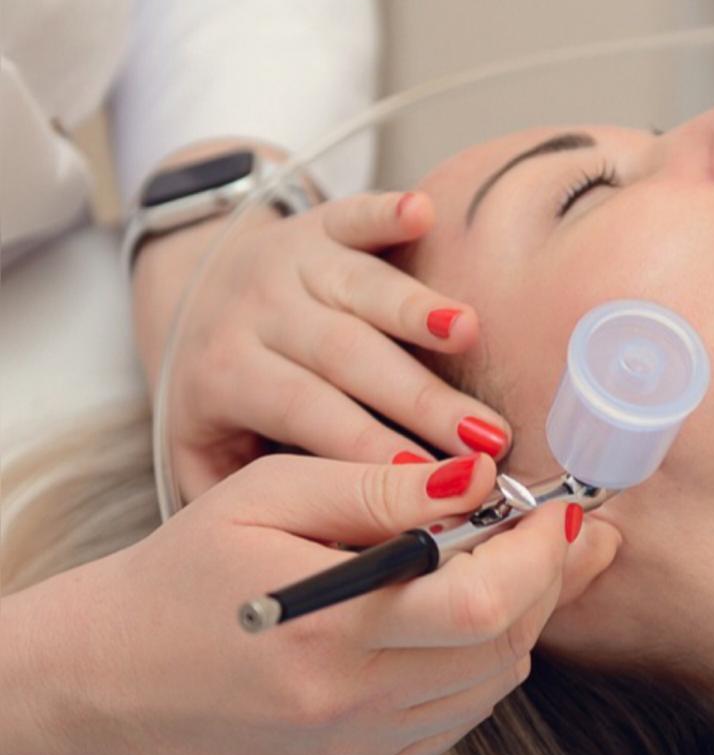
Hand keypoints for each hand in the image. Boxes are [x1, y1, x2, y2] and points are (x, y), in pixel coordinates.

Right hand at [67, 454, 617, 754]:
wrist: (113, 676)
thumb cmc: (186, 570)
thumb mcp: (271, 496)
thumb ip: (380, 487)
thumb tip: (479, 481)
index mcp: (331, 631)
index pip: (482, 602)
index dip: (541, 554)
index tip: (560, 509)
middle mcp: (352, 705)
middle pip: (503, 647)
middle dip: (549, 580)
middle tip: (563, 531)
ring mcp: (356, 750)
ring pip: (490, 687)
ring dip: (522, 621)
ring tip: (522, 564)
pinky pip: (454, 719)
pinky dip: (482, 665)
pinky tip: (470, 619)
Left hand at [132, 182, 509, 498]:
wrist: (189, 292)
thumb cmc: (220, 391)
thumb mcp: (202, 449)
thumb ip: (245, 496)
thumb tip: (324, 543)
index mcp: (228, 373)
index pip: (305, 411)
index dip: (363, 445)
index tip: (422, 484)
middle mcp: (260, 311)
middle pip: (346, 355)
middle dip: (418, 398)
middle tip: (482, 439)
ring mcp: (293, 261)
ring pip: (359, 287)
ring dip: (416, 308)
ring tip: (469, 333)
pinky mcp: (320, 225)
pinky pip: (352, 214)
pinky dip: (387, 211)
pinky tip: (423, 213)